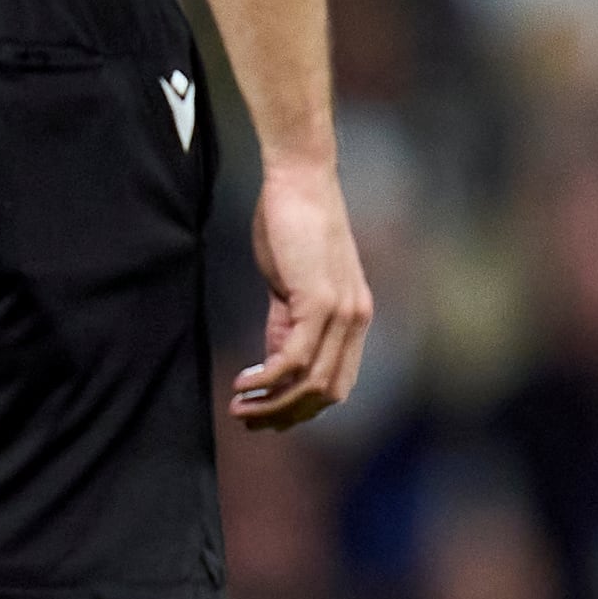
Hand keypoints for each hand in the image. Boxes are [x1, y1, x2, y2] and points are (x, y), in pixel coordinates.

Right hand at [234, 163, 373, 429]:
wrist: (300, 179)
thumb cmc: (293, 226)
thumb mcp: (294, 285)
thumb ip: (288, 325)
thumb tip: (274, 368)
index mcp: (356, 317)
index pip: (338, 383)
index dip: (303, 407)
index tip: (266, 414)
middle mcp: (357, 319)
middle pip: (328, 393)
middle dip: (286, 415)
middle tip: (247, 419)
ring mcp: (342, 312)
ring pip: (312, 383)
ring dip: (272, 405)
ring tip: (240, 407)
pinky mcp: (319, 301)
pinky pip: (293, 358)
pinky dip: (267, 379)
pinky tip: (244, 382)